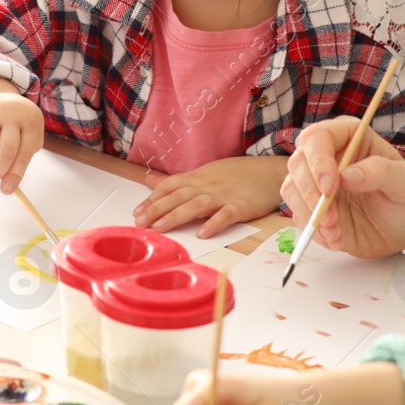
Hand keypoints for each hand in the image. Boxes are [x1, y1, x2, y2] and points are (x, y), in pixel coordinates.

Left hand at [133, 156, 287, 238]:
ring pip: (196, 205)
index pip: (169, 186)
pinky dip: (213, 223)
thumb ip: (177, 180)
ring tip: (160, 228)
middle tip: (139, 222)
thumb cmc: (237, 174)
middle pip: (178, 196)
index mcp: (198, 177)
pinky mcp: (241, 206)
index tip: (136, 212)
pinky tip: (202, 233)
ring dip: (176, 216)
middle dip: (156, 209)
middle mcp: (207, 185)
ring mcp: (224, 195)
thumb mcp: (204, 172)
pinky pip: (225, 215)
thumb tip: (150, 180)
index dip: (152, 199)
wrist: (268, 172)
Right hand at [282, 120, 404, 256]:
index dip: (318, 160)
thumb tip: (348, 174)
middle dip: (310, 192)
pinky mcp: (313, 207)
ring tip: (335, 231)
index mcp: (349, 137)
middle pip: (298, 163)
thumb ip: (381, 172)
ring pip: (292, 189)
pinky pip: (298, 215)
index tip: (330, 186)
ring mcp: (317, 182)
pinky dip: (312, 230)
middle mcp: (327, 156)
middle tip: (330, 217)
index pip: (318, 137)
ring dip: (309, 214)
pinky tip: (335, 238)